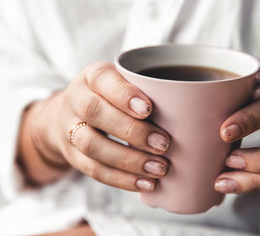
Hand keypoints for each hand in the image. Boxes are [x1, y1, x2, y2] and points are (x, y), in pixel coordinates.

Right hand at [40, 61, 169, 190]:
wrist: (69, 115)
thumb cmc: (109, 97)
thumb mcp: (122, 82)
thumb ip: (147, 89)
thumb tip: (190, 111)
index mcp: (92, 76)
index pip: (102, 79)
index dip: (123, 95)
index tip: (148, 109)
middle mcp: (76, 99)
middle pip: (94, 112)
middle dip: (131, 131)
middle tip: (163, 144)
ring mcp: (70, 128)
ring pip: (91, 145)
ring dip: (128, 160)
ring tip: (159, 168)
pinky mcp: (72, 155)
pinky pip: (92, 169)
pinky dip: (120, 179)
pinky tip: (144, 183)